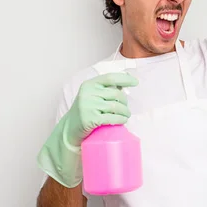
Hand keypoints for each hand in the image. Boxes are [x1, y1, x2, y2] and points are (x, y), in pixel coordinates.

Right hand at [37, 72, 138, 187]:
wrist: (70, 129)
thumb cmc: (86, 111)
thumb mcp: (93, 96)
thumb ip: (106, 89)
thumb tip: (128, 79)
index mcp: (89, 84)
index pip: (110, 78)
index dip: (125, 79)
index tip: (135, 82)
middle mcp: (87, 93)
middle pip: (116, 94)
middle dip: (125, 102)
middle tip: (126, 109)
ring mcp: (88, 106)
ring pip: (116, 106)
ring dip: (125, 112)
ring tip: (126, 116)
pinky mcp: (90, 118)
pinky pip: (112, 118)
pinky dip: (120, 119)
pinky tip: (123, 121)